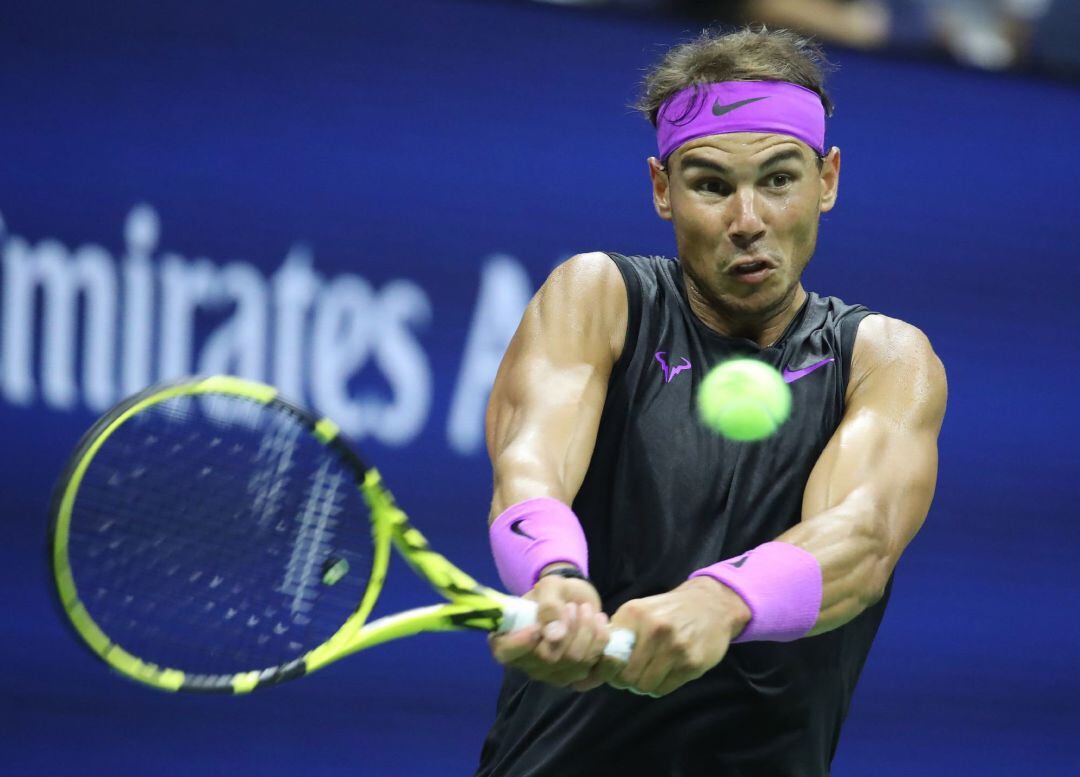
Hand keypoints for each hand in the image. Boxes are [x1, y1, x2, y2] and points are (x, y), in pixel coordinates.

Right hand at [488, 571, 610, 686]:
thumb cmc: (556, 593)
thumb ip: (548, 606)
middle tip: (574, 606)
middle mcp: (527, 663)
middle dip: (569, 628)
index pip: (505, 653)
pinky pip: (594, 670)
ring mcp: (551, 675)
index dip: (519, 644)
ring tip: (587, 610)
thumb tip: (553, 635)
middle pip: (548, 659)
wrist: (578, 601)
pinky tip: (601, 625)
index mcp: (510, 639)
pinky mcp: (575, 677)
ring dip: (587, 632)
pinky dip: (601, 643)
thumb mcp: (550, 587)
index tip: (535, 627)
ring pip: (575, 663)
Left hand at [572, 577, 750, 696]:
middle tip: (632, 674)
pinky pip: (664, 689)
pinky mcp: (692, 662)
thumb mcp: (639, 612)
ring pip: (644, 686)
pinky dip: (660, 686)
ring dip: (643, 685)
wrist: (710, 604)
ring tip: (649, 673)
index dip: (607, 669)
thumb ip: (614, 637)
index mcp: (634, 614)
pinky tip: (665, 673)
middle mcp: (654, 629)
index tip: (613, 669)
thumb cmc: (667, 612)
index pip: (607, 656)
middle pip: (626, 677)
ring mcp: (675, 646)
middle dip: (626, 681)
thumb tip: (583, 674)